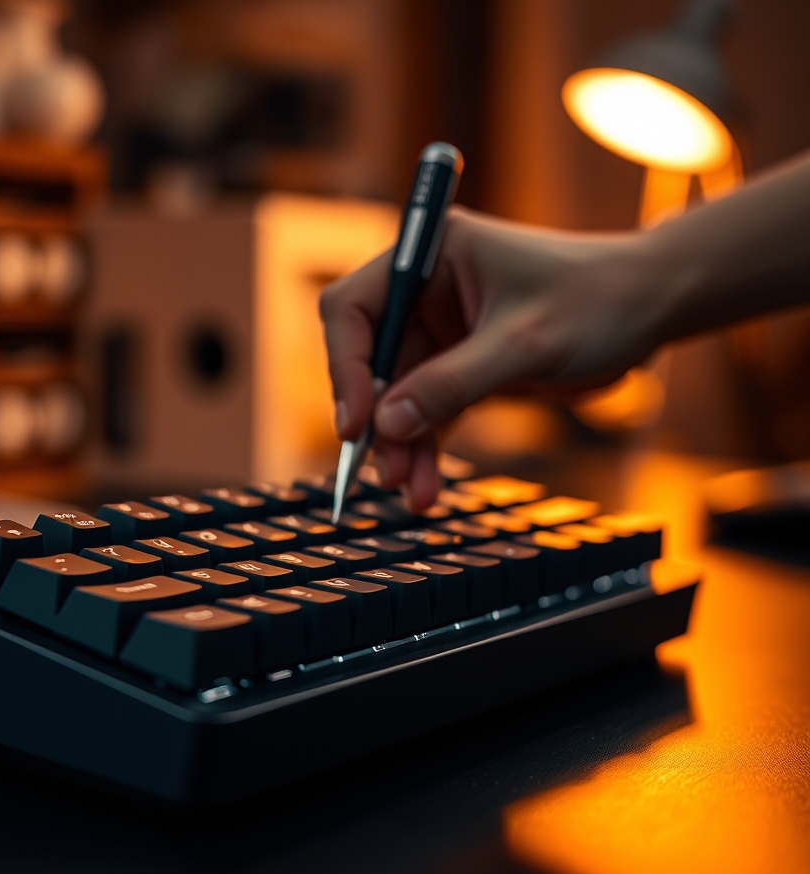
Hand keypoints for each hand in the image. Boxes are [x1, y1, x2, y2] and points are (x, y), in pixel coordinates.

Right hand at [320, 206, 671, 507]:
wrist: (653, 308)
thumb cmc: (598, 300)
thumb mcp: (522, 344)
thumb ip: (450, 384)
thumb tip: (385, 425)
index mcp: (432, 256)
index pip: (354, 309)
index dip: (345, 367)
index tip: (358, 423)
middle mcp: (428, 291)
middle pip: (371, 362)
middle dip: (377, 419)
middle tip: (384, 470)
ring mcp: (443, 332)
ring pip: (398, 397)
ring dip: (401, 445)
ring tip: (414, 491)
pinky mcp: (462, 366)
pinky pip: (428, 412)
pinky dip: (425, 448)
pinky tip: (426, 485)